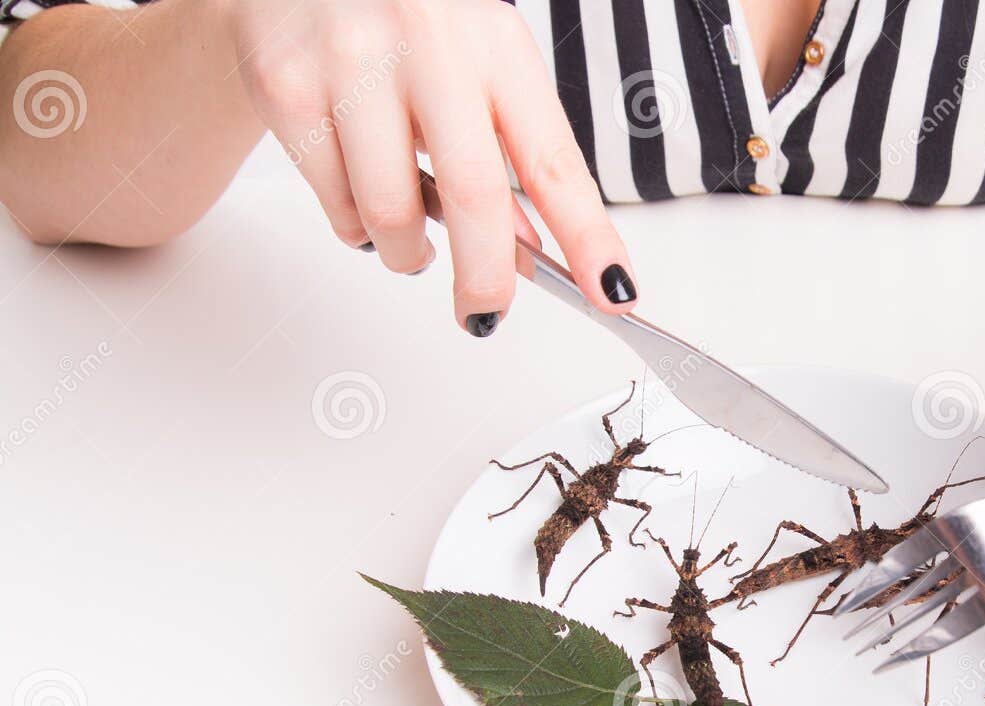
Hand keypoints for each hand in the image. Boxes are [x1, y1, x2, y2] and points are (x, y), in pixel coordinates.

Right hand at [223, 0, 635, 334]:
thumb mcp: (474, 70)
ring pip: (391, 218)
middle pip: (476, 199)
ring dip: (406, 252)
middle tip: (484, 313)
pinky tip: (358, 184)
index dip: (589, 238)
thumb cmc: (402, 27)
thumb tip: (529, 254)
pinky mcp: (287, 88)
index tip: (613, 290)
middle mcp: (428, 43)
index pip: (555, 162)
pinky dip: (354, 224)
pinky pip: (336, 207)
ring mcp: (352, 62)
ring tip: (406, 231)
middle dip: (486, 281)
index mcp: (494, 42)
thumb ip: (504, 155)